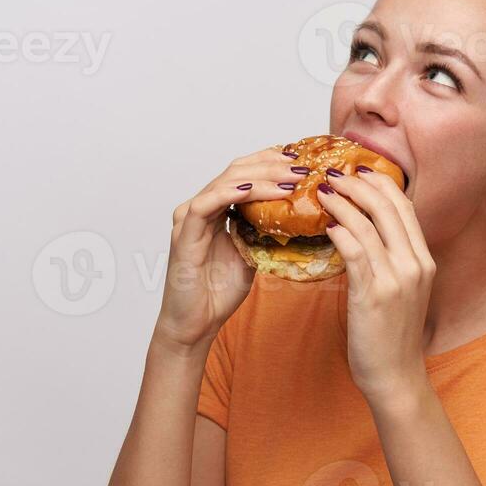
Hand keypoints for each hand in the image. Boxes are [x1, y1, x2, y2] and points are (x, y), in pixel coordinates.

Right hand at [153, 145, 304, 352]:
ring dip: (259, 178)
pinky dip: (229, 193)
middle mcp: (201, 207)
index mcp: (216, 209)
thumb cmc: (218, 292)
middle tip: (301, 167)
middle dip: (271, 166)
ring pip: (224, 182)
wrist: (195, 323)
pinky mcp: (184, 234)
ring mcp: (189, 218)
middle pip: (236, 171)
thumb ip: (264, 232)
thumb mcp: (253, 255)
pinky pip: (206, 205)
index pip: (243, 173)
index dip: (270, 163)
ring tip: (288, 179)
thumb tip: (295, 218)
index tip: (301, 161)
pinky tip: (251, 190)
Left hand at [317, 165, 436, 400]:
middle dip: (357, 183)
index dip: (380, 183)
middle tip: (332, 174)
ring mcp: (396, 278)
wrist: (396, 375)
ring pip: (367, 223)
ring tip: (320, 192)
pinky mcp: (374, 294)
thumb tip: (362, 232)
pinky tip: (325, 225)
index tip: (357, 171)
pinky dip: (339, 232)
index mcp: (424, 260)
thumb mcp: (402, 291)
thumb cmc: (392, 335)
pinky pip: (354, 250)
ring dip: (341, 202)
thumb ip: (391, 261)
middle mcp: (415, 264)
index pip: (404, 207)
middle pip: (387, 206)